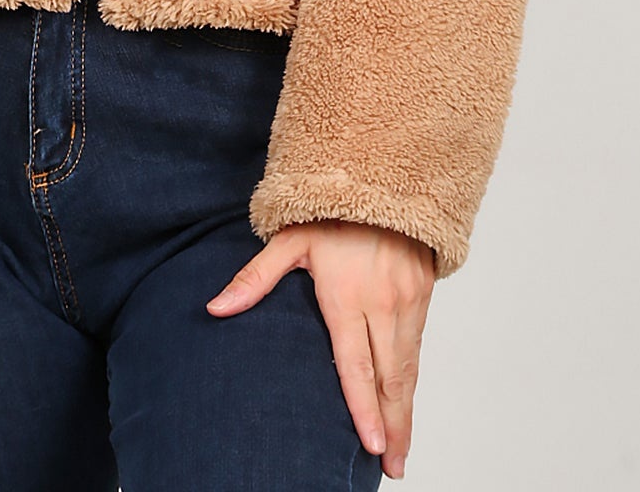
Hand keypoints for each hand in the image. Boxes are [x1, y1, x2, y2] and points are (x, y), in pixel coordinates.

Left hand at [206, 219, 434, 479]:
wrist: (384, 175)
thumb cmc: (330, 210)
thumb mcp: (289, 238)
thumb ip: (255, 278)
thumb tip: (215, 308)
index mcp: (348, 294)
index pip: (356, 363)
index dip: (364, 409)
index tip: (371, 446)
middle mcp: (384, 302)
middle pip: (391, 378)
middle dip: (393, 426)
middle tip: (392, 466)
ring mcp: (408, 299)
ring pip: (410, 367)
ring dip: (407, 410)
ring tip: (401, 448)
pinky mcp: (424, 294)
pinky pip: (419, 347)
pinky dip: (412, 379)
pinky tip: (405, 402)